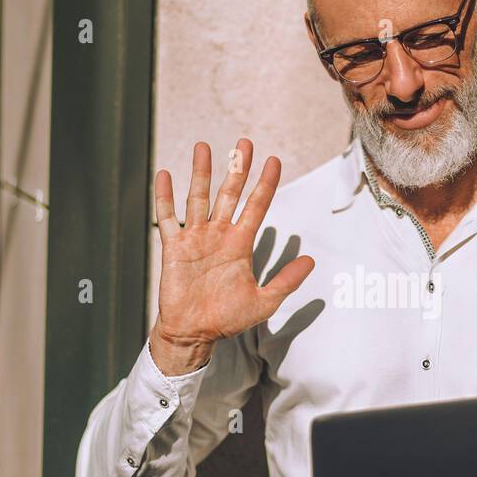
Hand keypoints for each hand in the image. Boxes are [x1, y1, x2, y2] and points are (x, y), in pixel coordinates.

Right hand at [153, 140, 314, 357]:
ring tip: (203, 147)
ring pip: (198, 197)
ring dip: (201, 173)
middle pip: (229, 194)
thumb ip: (286, 281)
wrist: (194, 333)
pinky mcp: (173, 247)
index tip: (274, 161)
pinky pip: (168, 217)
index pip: (256, 206)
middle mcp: (219, 235)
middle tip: (244, 143)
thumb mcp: (263, 302)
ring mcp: (195, 238)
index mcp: (240, 244)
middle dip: (237, 168)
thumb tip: (311, 262)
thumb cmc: (226, 319)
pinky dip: (165, 197)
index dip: (265, 184)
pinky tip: (165, 175)